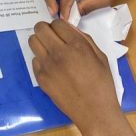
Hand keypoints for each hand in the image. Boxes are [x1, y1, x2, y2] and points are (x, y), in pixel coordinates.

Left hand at [29, 20, 135, 135]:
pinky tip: (52, 68)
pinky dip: (41, 60)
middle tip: (53, 38)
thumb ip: (85, 40)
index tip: (63, 33)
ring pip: (33, 42)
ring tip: (51, 51)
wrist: (94, 112)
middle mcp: (59, 53)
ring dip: (40, 42)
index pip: (57, 23)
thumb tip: (70, 30)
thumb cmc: (102, 84)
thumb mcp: (100, 57)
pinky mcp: (41, 78)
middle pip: (40, 29)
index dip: (60, 27)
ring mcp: (47, 66)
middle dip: (46, 30)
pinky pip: (34, 60)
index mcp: (77, 46)